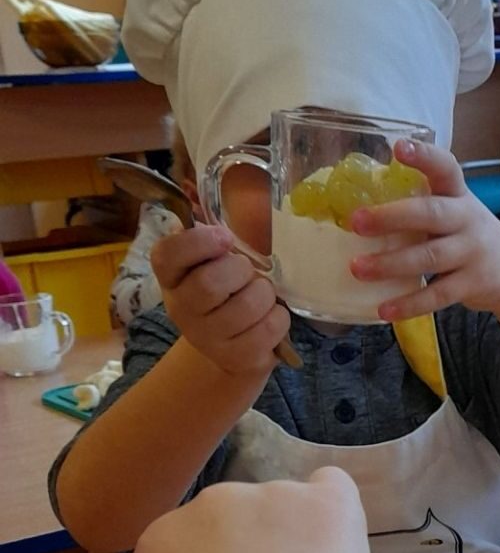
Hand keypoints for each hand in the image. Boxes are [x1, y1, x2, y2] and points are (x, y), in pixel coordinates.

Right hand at [152, 224, 289, 378]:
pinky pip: (270, 328)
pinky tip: (269, 317)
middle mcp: (181, 308)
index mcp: (172, 276)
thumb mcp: (214, 261)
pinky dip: (279, 317)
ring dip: (265, 293)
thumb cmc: (226, 291)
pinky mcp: (236, 358)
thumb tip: (229, 194)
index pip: (168, 254)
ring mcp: (207, 338)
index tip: (224, 238)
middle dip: (241, 270)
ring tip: (260, 296)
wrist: (231, 347)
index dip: (198, 242)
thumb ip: (215, 235)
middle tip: (247, 273)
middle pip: (211, 282)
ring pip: (247, 304)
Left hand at [349, 139, 499, 323]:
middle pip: (431, 214)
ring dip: (391, 263)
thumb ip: (420, 205)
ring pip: (430, 257)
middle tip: (356, 221)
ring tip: (357, 268)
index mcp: (458, 195)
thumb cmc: (468, 236)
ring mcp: (472, 253)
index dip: (424, 156)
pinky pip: (438, 296)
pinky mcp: (473, 284)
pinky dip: (410, 303)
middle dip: (392, 217)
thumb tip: (355, 204)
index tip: (398, 146)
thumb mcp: (454, 212)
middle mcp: (467, 219)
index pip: (445, 168)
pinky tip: (384, 309)